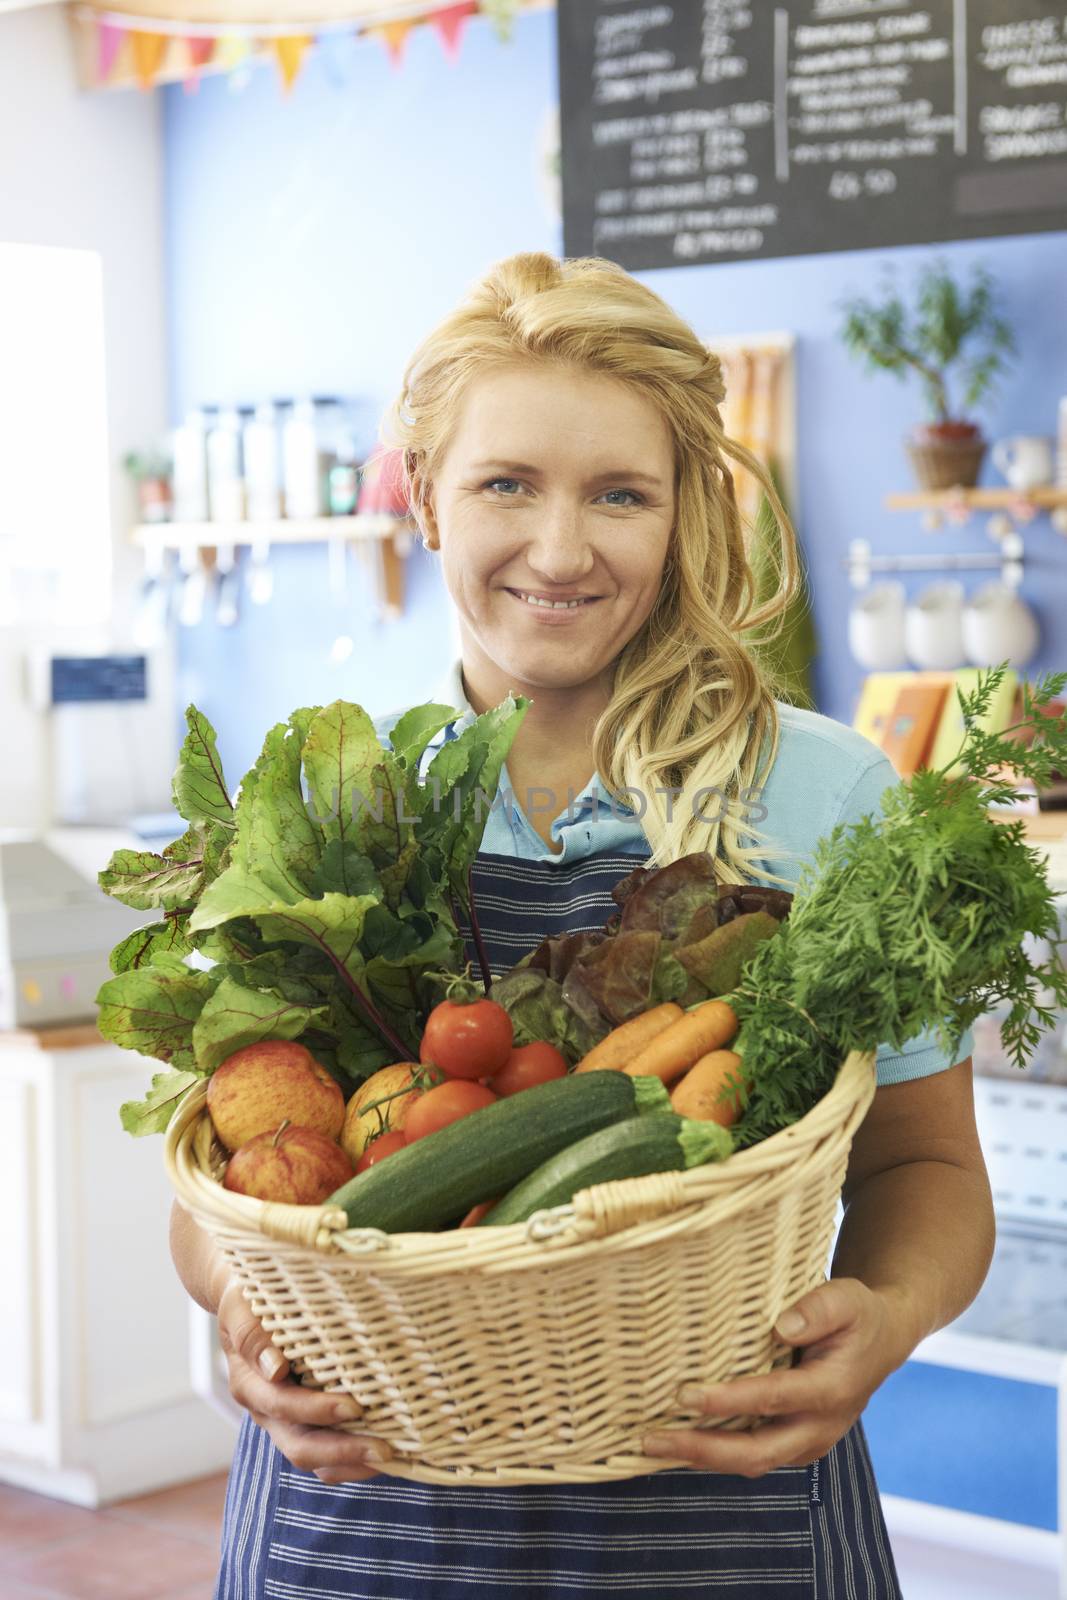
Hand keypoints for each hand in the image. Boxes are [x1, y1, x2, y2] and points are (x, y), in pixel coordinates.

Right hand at [216, 1274, 390, 1483]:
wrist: (243, 1306)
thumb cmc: (247, 1300)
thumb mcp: (241, 1308)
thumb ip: (252, 1335)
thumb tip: (275, 1368)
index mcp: (250, 1384)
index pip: (283, 1406)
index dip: (317, 1410)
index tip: (354, 1406)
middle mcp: (266, 1411)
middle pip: (300, 1446)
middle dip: (342, 1450)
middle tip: (384, 1448)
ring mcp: (284, 1422)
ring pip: (314, 1458)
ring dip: (350, 1463)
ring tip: (389, 1457)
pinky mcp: (301, 1423)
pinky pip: (324, 1455)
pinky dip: (350, 1461)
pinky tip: (381, 1454)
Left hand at [641, 1278, 914, 1476]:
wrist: (881, 1341)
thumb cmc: (857, 1315)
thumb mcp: (847, 1298)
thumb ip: (817, 1309)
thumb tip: (781, 1325)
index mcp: (831, 1391)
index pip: (772, 1399)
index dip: (727, 1401)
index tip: (685, 1394)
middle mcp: (818, 1427)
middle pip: (755, 1451)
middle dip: (699, 1448)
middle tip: (650, 1439)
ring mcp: (806, 1442)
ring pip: (750, 1462)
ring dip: (700, 1457)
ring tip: (651, 1445)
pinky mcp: (795, 1444)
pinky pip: (752, 1457)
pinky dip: (715, 1455)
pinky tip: (680, 1443)